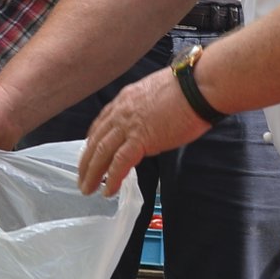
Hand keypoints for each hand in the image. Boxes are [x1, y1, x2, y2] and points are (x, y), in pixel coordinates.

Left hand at [77, 65, 209, 196]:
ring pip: (101, 152)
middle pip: (96, 139)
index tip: (89, 152)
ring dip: (92, 173)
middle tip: (82, 177)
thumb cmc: (188, 89)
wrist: (197, 87)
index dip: (93, 139)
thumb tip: (151, 122)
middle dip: (86, 160)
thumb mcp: (157, 94)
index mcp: (126, 98)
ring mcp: (129, 125)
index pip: (102, 122)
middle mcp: (121, 111)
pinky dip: (112, 178)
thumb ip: (147, 109)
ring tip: (87, 189)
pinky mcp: (140, 139)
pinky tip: (108, 191)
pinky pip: (119, 163)